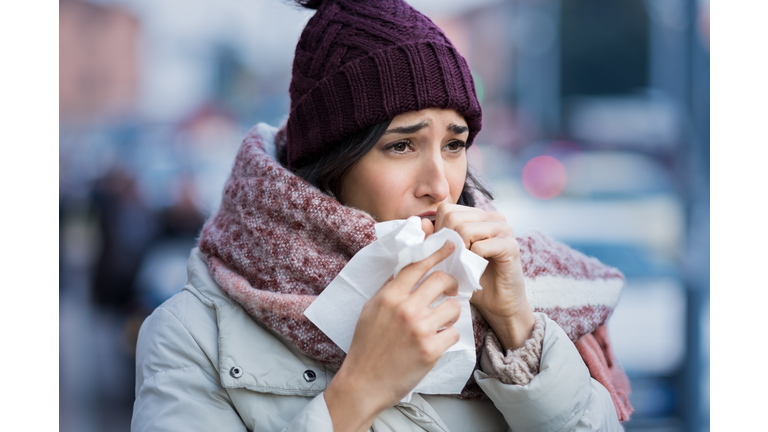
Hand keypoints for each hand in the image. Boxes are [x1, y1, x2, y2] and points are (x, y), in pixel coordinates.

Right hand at [324, 241, 460, 431]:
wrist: (363, 383)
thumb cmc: (366, 346)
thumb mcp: (370, 309)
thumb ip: (389, 288)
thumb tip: (407, 268)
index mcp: (389, 296)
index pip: (418, 265)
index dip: (437, 252)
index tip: (450, 246)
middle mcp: (405, 309)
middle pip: (441, 280)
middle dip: (451, 284)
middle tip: (450, 291)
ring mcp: (420, 329)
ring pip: (453, 307)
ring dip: (451, 313)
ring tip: (441, 322)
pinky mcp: (431, 350)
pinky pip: (453, 333)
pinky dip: (448, 337)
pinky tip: (437, 342)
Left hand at [434, 203, 534, 351]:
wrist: (498, 303)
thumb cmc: (472, 278)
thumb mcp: (448, 257)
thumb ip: (435, 239)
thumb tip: (423, 222)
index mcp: (478, 215)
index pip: (446, 209)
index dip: (440, 232)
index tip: (447, 251)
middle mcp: (492, 217)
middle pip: (453, 218)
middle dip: (448, 243)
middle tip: (457, 260)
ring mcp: (504, 229)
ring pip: (464, 230)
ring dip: (459, 253)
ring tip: (466, 265)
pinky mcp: (511, 245)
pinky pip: (479, 247)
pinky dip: (472, 261)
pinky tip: (477, 269)